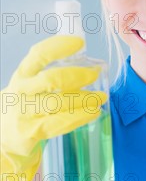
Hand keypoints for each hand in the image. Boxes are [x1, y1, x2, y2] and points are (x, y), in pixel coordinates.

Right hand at [0, 35, 107, 180]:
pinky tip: (93, 113)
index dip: (59, 46)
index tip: (80, 43)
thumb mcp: (29, 86)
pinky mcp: (31, 131)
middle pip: (52, 79)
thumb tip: (87, 69)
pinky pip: (60, 123)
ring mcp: (25, 112)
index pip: (39, 54)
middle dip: (78, 75)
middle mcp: (22, 91)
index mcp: (22, 75)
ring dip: (85, 99)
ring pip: (58, 103)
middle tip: (95, 74)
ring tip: (101, 97)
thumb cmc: (25, 107)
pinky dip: (80, 117)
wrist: (2, 137)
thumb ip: (50, 77)